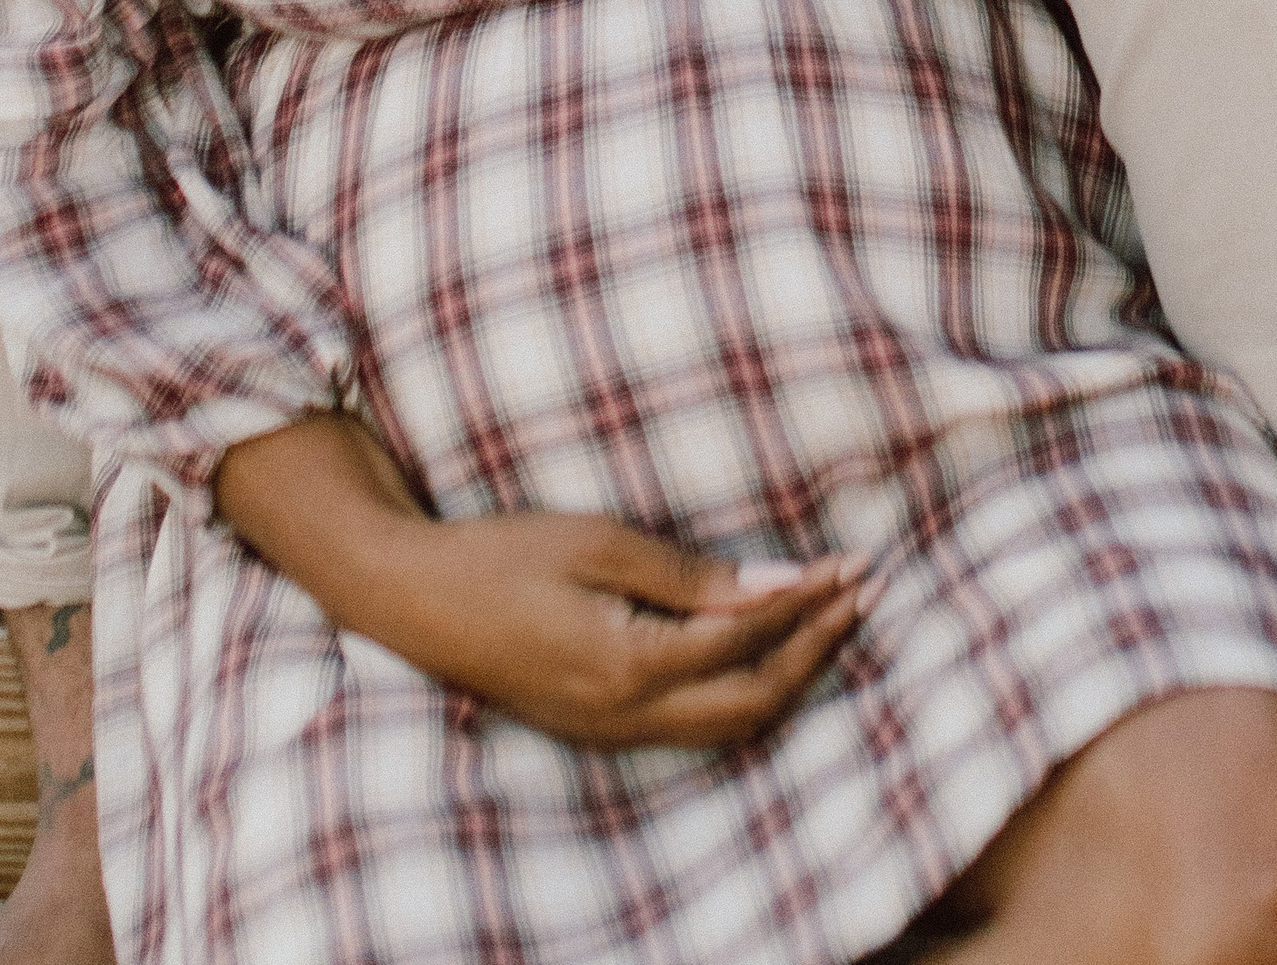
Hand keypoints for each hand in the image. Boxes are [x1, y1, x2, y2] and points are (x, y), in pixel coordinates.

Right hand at [215, 412, 866, 748]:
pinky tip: (766, 658)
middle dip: (817, 650)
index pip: (746, 642)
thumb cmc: (502, 554)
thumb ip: (688, 574)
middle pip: (752, 702)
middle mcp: (625, 715)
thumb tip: (775, 584)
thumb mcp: (598, 544)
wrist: (413, 599)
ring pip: (728, 727)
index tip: (853, 565)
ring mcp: (610, 731)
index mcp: (626, 665)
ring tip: (833, 624)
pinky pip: (694, 727)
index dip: (807, 604)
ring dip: (788, 678)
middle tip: (863, 595)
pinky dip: (746, 696)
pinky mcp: (598, 728)